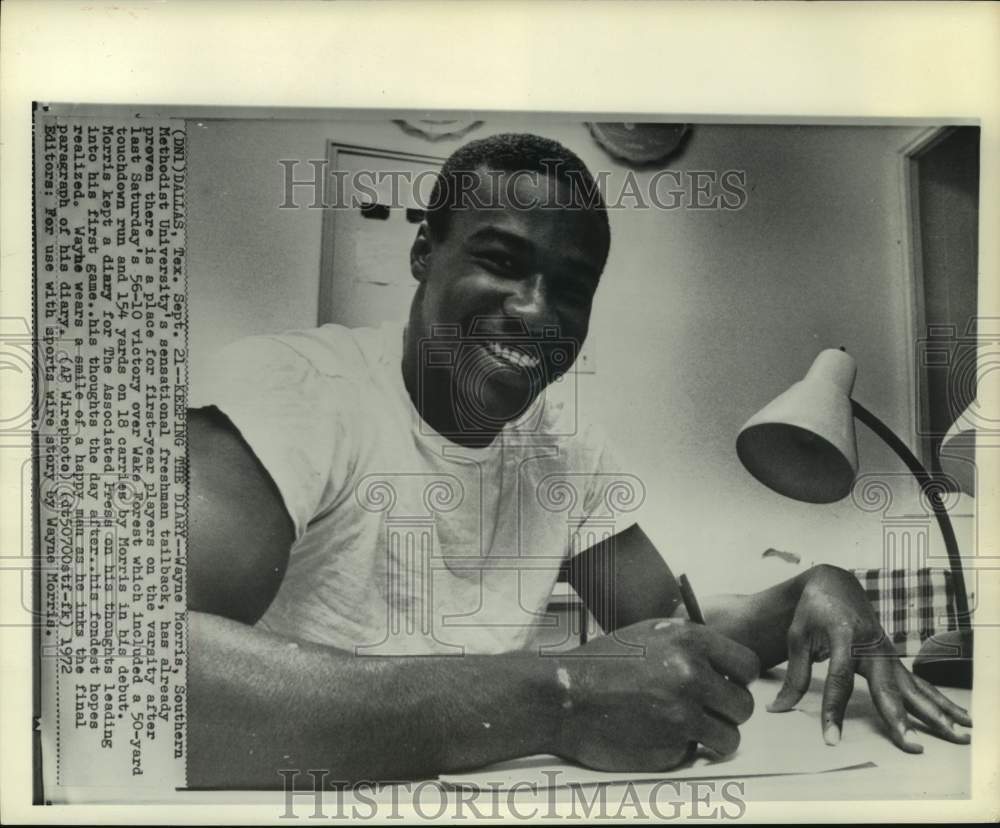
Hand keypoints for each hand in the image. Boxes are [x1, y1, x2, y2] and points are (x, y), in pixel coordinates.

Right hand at [554, 618, 759, 771]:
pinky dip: (684, 748)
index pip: (747, 665)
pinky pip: (697, 752)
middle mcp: (691, 675)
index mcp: (688, 640)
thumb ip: (689, 645)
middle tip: (704, 710)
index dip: (738, 678)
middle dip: (727, 711)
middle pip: (744, 704)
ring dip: (714, 736)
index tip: (725, 685)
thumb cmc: (601, 664)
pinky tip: (659, 734)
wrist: (565, 697)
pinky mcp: (672, 746)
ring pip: (730, 736)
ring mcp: (683, 713)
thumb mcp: (648, 634)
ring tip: (687, 728)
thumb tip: (722, 663)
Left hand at [767, 565, 971, 751]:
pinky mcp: (894, 658)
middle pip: (885, 686)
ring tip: (956, 736)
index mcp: (844, 635)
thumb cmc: (814, 610)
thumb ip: (795, 675)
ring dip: (934, 713)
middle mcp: (872, 644)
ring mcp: (887, 651)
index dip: (833, 710)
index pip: (839, 679)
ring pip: (911, 687)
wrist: (836, 583)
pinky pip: (918, 684)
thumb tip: (779, 709)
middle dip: (898, 717)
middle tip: (909, 745)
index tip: (831, 738)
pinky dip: (938, 702)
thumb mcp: (798, 636)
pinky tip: (958, 719)